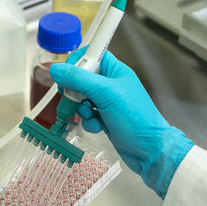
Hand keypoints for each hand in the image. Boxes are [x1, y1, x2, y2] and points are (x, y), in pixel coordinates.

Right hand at [49, 48, 192, 197]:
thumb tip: (56, 69)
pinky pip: (88, 115)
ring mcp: (108, 102)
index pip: (91, 55)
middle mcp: (111, 84)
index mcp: (115, 71)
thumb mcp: (106, 94)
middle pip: (82, 79)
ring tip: (91, 116)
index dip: (77, 63)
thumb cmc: (137, 119)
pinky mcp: (105, 118)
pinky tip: (98, 127)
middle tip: (74, 100)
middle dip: (75, 91)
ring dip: (82, 109)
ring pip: (82, 98)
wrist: (150, 150)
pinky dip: (89, 122)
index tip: (67, 75)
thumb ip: (79, 79)